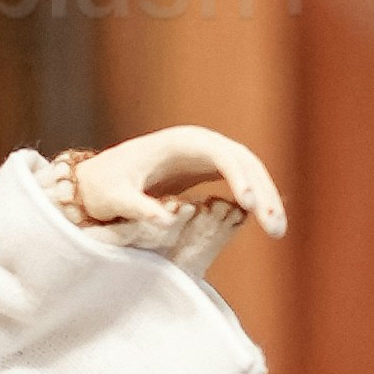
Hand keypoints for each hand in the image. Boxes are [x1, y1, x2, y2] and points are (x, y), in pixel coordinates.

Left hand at [62, 123, 286, 248]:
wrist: (95, 180)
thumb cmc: (103, 187)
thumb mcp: (114, 199)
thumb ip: (138, 208)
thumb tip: (166, 222)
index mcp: (179, 143)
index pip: (221, 154)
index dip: (239, 177)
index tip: (249, 205)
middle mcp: (199, 143)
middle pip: (244, 161)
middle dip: (263, 192)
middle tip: (275, 228)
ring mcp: (207, 154)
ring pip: (249, 171)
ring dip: (266, 198)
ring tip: (278, 231)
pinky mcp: (208, 168)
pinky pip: (241, 180)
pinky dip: (256, 200)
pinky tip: (266, 222)